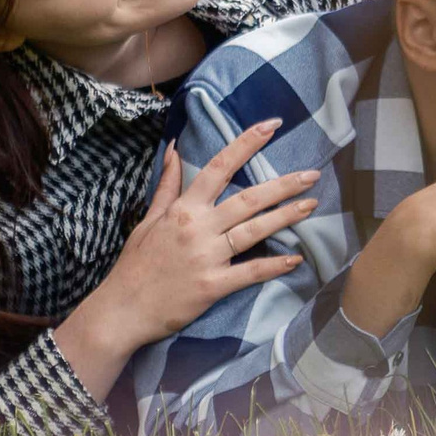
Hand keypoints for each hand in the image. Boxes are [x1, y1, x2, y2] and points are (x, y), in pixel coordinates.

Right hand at [53, 120, 318, 392]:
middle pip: (248, 199)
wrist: (122, 308)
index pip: (219, 167)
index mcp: (183, 209)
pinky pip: (251, 272)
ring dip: (286, 217)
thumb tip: (173, 147)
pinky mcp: (213, 285)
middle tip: (312, 174)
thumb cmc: (136, 264)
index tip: (272, 126)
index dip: (246, 144)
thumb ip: (167, 184)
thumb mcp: (149, 219)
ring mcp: (207, 257)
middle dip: (283, 185)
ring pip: (255, 230)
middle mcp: (198, 228)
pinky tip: (296, 259)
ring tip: (312, 204)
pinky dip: (275, 265)